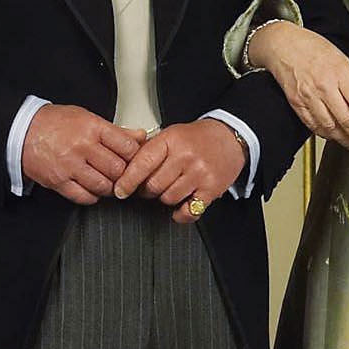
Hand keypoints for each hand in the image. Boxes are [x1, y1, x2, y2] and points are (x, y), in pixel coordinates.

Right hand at [20, 103, 144, 204]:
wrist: (22, 131)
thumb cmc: (55, 123)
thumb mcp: (87, 118)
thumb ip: (116, 130)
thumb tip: (141, 136)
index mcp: (92, 127)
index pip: (127, 146)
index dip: (134, 155)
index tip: (133, 158)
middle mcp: (82, 147)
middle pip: (117, 169)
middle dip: (123, 173)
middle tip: (121, 173)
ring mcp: (70, 166)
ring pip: (103, 185)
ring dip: (109, 187)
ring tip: (107, 181)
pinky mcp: (59, 181)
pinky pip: (84, 197)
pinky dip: (92, 196)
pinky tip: (91, 188)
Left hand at [115, 119, 248, 218]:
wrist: (229, 138)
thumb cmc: (196, 138)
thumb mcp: (170, 135)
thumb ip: (148, 150)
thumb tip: (123, 169)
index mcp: (171, 140)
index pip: (142, 163)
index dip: (127, 180)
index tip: (119, 191)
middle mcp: (185, 156)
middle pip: (153, 186)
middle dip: (148, 190)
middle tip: (152, 186)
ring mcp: (200, 173)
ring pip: (168, 199)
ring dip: (165, 198)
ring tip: (171, 188)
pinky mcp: (211, 189)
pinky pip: (189, 211)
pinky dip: (181, 214)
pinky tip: (180, 207)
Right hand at [248, 19, 348, 151]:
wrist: (283, 45)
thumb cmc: (313, 48)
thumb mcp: (343, 59)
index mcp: (339, 74)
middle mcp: (324, 87)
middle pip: (346, 120)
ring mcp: (309, 97)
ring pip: (330, 127)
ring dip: (344, 140)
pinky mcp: (296, 104)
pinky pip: (313, 125)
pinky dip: (326, 134)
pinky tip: (335, 137)